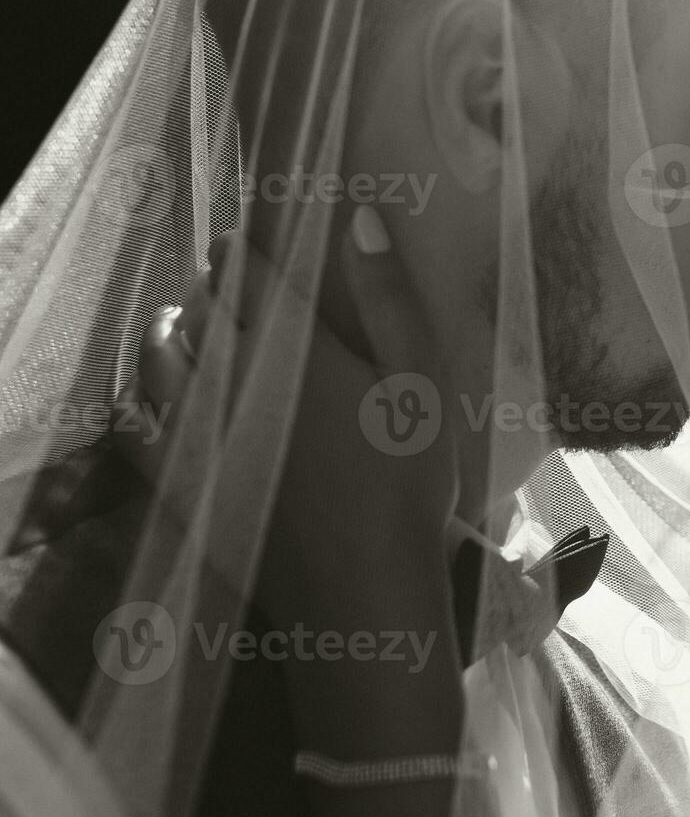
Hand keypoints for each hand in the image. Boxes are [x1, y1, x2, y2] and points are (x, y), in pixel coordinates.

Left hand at [116, 208, 467, 816]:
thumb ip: (392, 302)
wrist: (362, 598)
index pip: (246, 271)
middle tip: (243, 288)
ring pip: (159, 356)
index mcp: (289, 348)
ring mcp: (196, 433)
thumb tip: (363, 218)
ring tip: (203, 329)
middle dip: (215, 287)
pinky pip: (140, 418)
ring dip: (176, 330)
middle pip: (198, 307)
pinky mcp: (181, 481)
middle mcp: (228, 379)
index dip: (249, 249)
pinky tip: (170, 396)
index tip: (260, 244)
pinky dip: (148, 393)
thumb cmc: (406, 490)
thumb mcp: (423, 390)